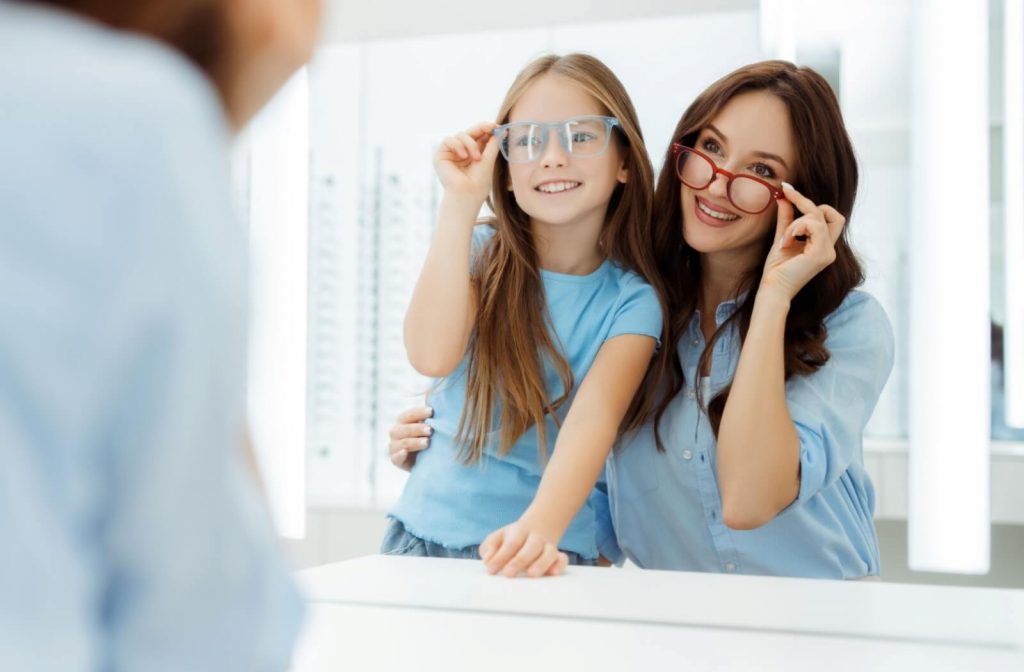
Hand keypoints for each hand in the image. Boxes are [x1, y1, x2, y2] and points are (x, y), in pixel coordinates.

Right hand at [387, 406, 433, 470]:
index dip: (419, 412)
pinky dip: (399, 455)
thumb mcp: (429, 428)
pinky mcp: (396, 461)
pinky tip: (405, 452)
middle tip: (430, 430)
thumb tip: (442, 407)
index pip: (409, 415)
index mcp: (403, 421)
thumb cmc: (428, 438)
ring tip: (427, 442)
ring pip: (402, 443)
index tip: (432, 411)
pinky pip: (395, 458)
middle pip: (404, 429)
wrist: (425, 460)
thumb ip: (431, 419)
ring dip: (414, 442)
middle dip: (418, 428)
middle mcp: (396, 432)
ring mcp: (394, 447)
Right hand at [434, 122, 499, 204]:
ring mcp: (451, 153)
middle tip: (490, 127)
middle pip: (470, 132)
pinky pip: (448, 140)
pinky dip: (458, 145)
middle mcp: (461, 152)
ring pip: (460, 134)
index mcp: (473, 154)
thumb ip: (492, 145)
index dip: (486, 130)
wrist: (467, 195)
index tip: (496, 126)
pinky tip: (464, 156)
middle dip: (481, 129)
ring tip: (476, 158)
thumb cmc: (479, 182)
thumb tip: (499, 131)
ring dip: (470, 143)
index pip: (479, 137)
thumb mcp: (488, 160)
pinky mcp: (440, 155)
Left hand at [479, 517, 568, 577]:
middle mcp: (535, 538)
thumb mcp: (497, 537)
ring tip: (532, 574)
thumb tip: (488, 559)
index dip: (500, 557)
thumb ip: (489, 548)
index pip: (511, 543)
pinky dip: (560, 565)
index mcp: (519, 532)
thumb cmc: (513, 538)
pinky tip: (553, 573)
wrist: (540, 525)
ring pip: (549, 553)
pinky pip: (563, 559)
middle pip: (530, 547)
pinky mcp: (558, 556)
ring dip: (541, 563)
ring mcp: (548, 547)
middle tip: (508, 573)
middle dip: (519, 561)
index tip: (491, 569)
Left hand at [760, 182, 845, 302]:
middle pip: (829, 213)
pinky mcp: (821, 255)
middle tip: (786, 196)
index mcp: (822, 246)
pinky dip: (797, 228)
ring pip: (818, 217)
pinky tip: (786, 242)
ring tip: (784, 239)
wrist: (772, 290)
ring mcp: (828, 253)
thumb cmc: (776, 270)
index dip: (809, 202)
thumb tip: (784, 197)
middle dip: (805, 202)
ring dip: (796, 222)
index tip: (787, 189)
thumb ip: (786, 219)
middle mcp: (829, 249)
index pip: (828, 217)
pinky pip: (814, 226)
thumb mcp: (782, 238)